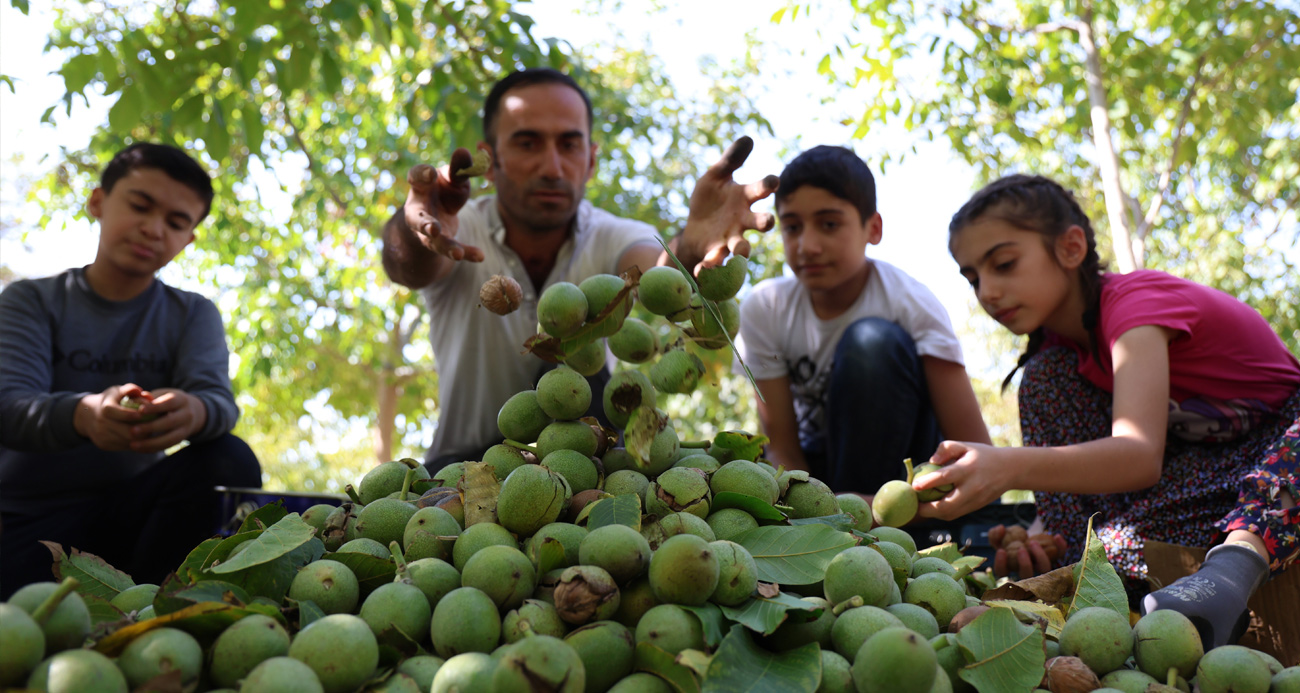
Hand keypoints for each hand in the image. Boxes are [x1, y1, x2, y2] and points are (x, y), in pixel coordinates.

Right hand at [74, 383, 148, 450]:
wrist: (89, 415)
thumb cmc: (111, 400)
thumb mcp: (118, 391)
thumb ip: (130, 389)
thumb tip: (141, 392)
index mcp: (104, 409)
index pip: (116, 413)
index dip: (130, 414)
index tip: (143, 413)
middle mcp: (101, 424)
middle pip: (125, 431)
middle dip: (142, 428)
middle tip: (155, 424)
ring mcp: (102, 437)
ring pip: (127, 441)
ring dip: (141, 437)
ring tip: (151, 429)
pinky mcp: (104, 446)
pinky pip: (124, 446)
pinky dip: (135, 442)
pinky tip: (143, 436)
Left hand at [129, 388, 206, 452]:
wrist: (192, 412)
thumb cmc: (169, 400)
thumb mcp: (163, 394)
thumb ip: (150, 397)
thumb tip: (136, 401)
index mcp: (181, 400)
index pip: (170, 403)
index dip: (156, 407)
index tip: (140, 410)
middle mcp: (186, 415)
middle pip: (171, 422)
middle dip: (151, 427)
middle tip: (132, 430)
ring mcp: (185, 429)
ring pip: (170, 439)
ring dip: (150, 443)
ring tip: (132, 445)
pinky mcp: (181, 440)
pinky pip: (166, 446)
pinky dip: (152, 448)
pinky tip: (138, 448)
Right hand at [402, 147, 483, 262]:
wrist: (435, 217)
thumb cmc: (444, 191)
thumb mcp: (452, 178)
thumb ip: (459, 169)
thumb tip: (465, 151)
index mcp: (420, 188)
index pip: (416, 179)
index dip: (422, 175)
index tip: (431, 173)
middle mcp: (419, 211)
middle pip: (418, 219)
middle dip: (424, 224)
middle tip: (432, 229)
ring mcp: (427, 231)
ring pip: (433, 242)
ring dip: (446, 247)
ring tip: (457, 254)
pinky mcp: (441, 244)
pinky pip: (453, 249)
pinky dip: (468, 253)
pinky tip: (480, 256)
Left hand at [678, 136, 778, 273]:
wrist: (696, 227)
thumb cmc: (711, 199)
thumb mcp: (716, 175)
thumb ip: (731, 159)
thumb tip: (748, 137)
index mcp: (745, 198)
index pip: (761, 189)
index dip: (769, 185)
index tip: (773, 181)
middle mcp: (743, 221)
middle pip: (760, 222)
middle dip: (765, 222)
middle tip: (768, 221)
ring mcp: (731, 239)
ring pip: (742, 248)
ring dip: (742, 251)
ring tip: (739, 253)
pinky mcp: (716, 253)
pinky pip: (716, 262)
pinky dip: (710, 267)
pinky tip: (702, 270)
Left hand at [913, 440, 1017, 520]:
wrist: (1010, 470)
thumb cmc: (982, 455)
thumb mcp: (965, 445)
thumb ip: (945, 449)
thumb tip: (930, 461)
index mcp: (967, 469)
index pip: (945, 478)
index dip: (928, 483)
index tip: (914, 486)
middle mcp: (972, 488)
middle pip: (947, 506)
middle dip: (927, 509)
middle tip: (914, 504)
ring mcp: (974, 500)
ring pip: (950, 514)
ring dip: (933, 514)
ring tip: (920, 506)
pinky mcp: (976, 507)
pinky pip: (956, 514)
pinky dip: (942, 514)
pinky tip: (932, 508)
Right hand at [988, 524, 1067, 577]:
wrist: (1029, 534)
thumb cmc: (1012, 537)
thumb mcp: (1001, 534)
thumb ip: (995, 533)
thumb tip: (1001, 529)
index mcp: (1010, 566)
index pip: (1003, 573)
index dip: (1001, 565)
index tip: (1001, 551)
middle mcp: (1027, 570)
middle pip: (1027, 576)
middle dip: (1025, 565)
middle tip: (1021, 549)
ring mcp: (1042, 565)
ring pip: (1045, 570)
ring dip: (1040, 557)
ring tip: (1033, 542)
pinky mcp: (1055, 557)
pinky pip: (1060, 555)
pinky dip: (1060, 547)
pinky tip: (1057, 536)